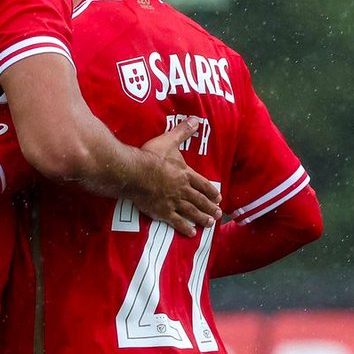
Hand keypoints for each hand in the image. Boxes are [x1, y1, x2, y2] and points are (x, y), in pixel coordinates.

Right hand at [134, 117, 221, 236]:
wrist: (134, 172)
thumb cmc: (151, 156)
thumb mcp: (168, 141)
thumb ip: (182, 132)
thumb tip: (196, 120)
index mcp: (184, 174)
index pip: (202, 184)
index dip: (211, 191)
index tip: (218, 198)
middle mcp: (182, 190)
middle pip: (199, 200)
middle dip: (209, 207)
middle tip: (217, 214)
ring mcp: (173, 202)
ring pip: (191, 212)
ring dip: (202, 218)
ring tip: (209, 224)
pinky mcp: (162, 211)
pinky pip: (176, 222)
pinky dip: (185, 228)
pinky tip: (191, 233)